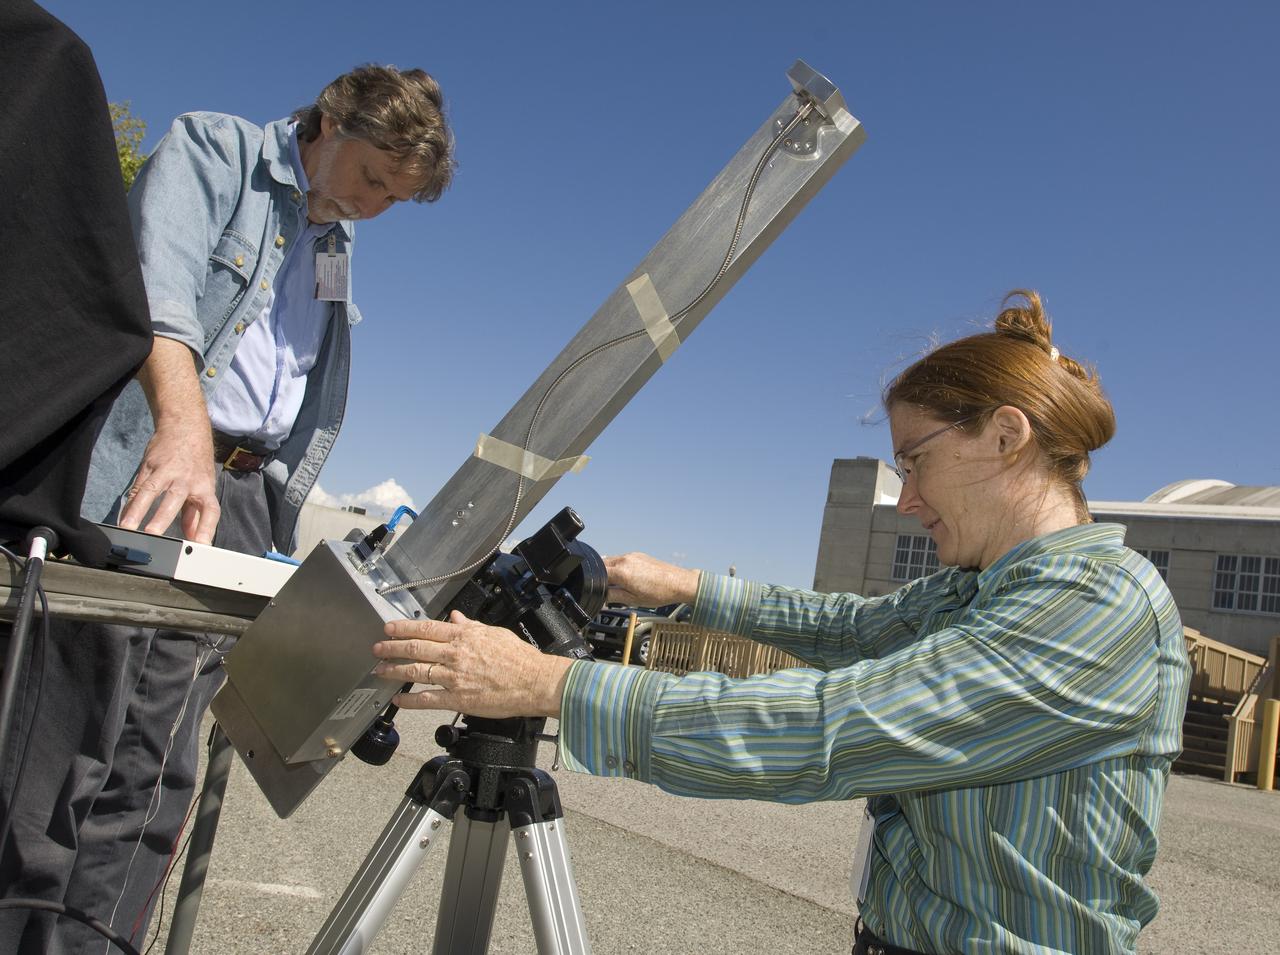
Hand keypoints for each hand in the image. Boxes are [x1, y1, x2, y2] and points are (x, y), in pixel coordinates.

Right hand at [118, 421, 219, 542]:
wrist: (186, 427)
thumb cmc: (196, 462)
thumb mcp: (203, 485)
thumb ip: (196, 513)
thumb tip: (194, 539)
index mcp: (204, 487)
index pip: (210, 509)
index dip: (207, 527)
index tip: (201, 545)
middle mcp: (186, 479)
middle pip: (175, 499)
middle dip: (163, 518)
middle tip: (153, 535)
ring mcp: (167, 471)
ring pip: (151, 491)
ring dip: (138, 510)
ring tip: (129, 527)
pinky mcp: (150, 465)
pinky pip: (138, 486)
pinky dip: (130, 503)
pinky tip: (123, 517)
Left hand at [372, 611, 573, 718]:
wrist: (534, 682)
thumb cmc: (519, 659)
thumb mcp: (494, 633)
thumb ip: (471, 626)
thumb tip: (455, 617)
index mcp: (464, 637)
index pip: (426, 628)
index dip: (403, 628)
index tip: (388, 628)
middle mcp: (456, 655)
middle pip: (415, 649)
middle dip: (391, 648)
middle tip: (376, 649)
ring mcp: (455, 678)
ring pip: (416, 672)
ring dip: (394, 671)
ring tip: (380, 671)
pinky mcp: (458, 699)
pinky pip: (428, 699)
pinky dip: (410, 700)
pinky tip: (398, 699)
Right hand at [603, 552, 698, 606]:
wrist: (678, 583)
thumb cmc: (659, 592)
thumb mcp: (633, 600)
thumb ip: (613, 596)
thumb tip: (601, 595)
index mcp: (622, 572)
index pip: (598, 573)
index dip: (595, 583)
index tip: (597, 590)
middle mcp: (625, 560)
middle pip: (603, 565)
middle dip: (601, 576)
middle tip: (606, 588)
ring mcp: (632, 555)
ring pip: (612, 561)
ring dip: (610, 571)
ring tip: (620, 584)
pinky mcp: (638, 555)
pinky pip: (622, 559)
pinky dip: (619, 567)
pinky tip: (628, 578)